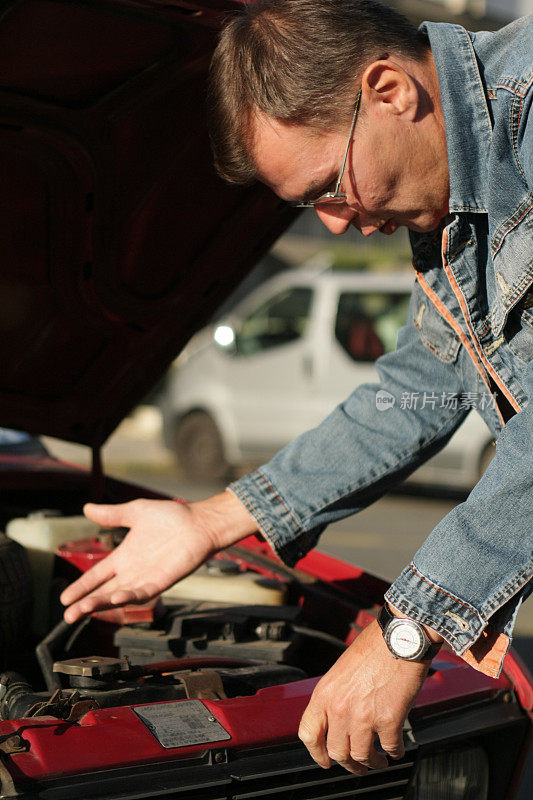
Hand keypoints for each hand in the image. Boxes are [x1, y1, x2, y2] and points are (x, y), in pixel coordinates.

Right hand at [60, 492, 256, 622]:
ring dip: (101, 604)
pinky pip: (142, 593)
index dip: (82, 586)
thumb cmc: (172, 516)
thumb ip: (112, 514)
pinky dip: (128, 597)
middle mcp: (133, 571)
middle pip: (104, 591)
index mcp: (124, 557)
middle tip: (68, 614)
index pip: (98, 575)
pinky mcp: (161, 581)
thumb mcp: (136, 512)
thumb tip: (87, 508)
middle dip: (86, 603)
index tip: (65, 597)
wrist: (199, 521)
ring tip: (83, 610)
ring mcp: (147, 578)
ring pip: (119, 596)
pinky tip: (114, 599)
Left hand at [298, 619, 428, 774]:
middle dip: (349, 764)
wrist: (399, 637)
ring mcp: (363, 716)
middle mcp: (339, 708)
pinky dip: (394, 752)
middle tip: (358, 766)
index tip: (325, 760)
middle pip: (337, 752)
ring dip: (372, 763)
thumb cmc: (374, 646)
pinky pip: (390, 748)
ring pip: (362, 757)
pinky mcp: (389, 720)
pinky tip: (397, 749)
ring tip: (379, 761)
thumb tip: (337, 718)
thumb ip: (336, 695)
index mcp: (325, 693)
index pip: (308, 733)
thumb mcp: (342, 670)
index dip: (316, 753)